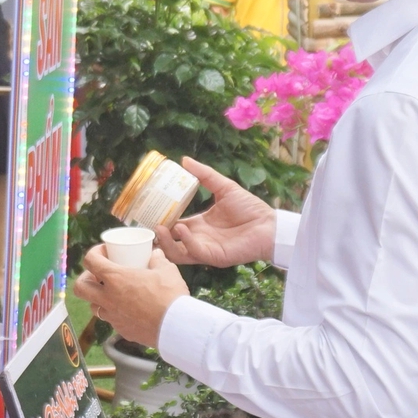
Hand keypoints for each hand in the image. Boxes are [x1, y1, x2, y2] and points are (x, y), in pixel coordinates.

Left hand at [71, 246, 188, 349]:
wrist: (176, 327)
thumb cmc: (170, 295)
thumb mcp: (167, 270)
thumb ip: (158, 260)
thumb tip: (155, 254)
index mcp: (115, 279)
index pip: (90, 261)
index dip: (93, 253)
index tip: (104, 252)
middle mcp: (108, 298)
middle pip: (80, 288)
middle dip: (85, 279)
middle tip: (99, 275)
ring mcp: (113, 317)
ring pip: (94, 307)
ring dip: (99, 298)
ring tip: (114, 293)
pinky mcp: (122, 330)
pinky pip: (112, 320)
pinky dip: (115, 313)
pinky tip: (129, 309)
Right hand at [160, 157, 276, 267]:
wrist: (269, 224)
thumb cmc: (249, 207)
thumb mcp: (223, 187)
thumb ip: (204, 175)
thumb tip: (184, 160)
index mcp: (198, 225)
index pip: (172, 226)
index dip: (160, 221)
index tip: (147, 212)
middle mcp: (198, 239)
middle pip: (170, 243)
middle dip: (157, 236)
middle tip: (149, 223)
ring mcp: (205, 250)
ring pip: (176, 254)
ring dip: (166, 243)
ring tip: (162, 227)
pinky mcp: (214, 257)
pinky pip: (194, 253)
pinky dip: (185, 242)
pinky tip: (183, 228)